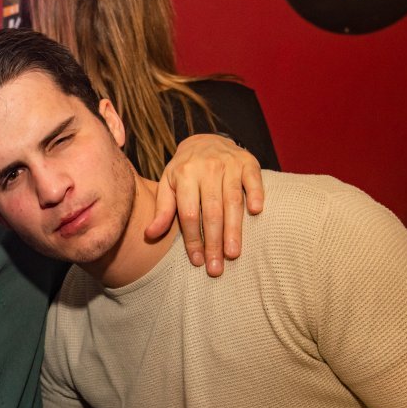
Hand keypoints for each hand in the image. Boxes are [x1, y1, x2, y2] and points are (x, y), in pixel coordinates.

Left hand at [148, 134, 264, 276]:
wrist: (205, 140)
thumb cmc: (184, 169)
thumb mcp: (168, 185)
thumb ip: (162, 209)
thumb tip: (150, 235)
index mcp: (184, 175)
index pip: (188, 214)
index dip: (192, 239)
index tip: (197, 261)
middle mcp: (207, 169)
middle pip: (211, 211)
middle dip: (213, 242)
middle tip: (216, 268)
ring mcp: (229, 164)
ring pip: (233, 201)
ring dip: (234, 229)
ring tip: (233, 253)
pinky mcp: (248, 162)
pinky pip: (253, 180)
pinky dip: (256, 194)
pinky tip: (256, 213)